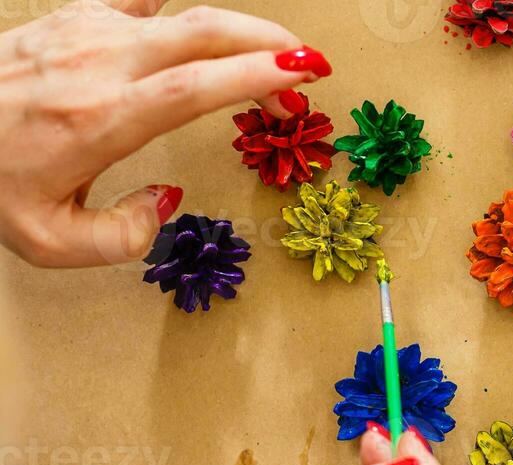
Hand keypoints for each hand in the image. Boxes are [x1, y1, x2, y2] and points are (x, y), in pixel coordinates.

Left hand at [0, 0, 330, 266]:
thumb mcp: (50, 241)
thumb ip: (121, 237)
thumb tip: (165, 200)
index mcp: (100, 119)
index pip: (195, 87)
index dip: (256, 75)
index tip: (302, 75)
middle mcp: (99, 65)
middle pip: (202, 32)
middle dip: (268, 42)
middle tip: (310, 67)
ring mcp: (86, 32)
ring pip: (180, 14)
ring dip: (237, 32)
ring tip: (271, 57)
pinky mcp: (74, 17)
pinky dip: (181, 11)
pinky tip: (202, 29)